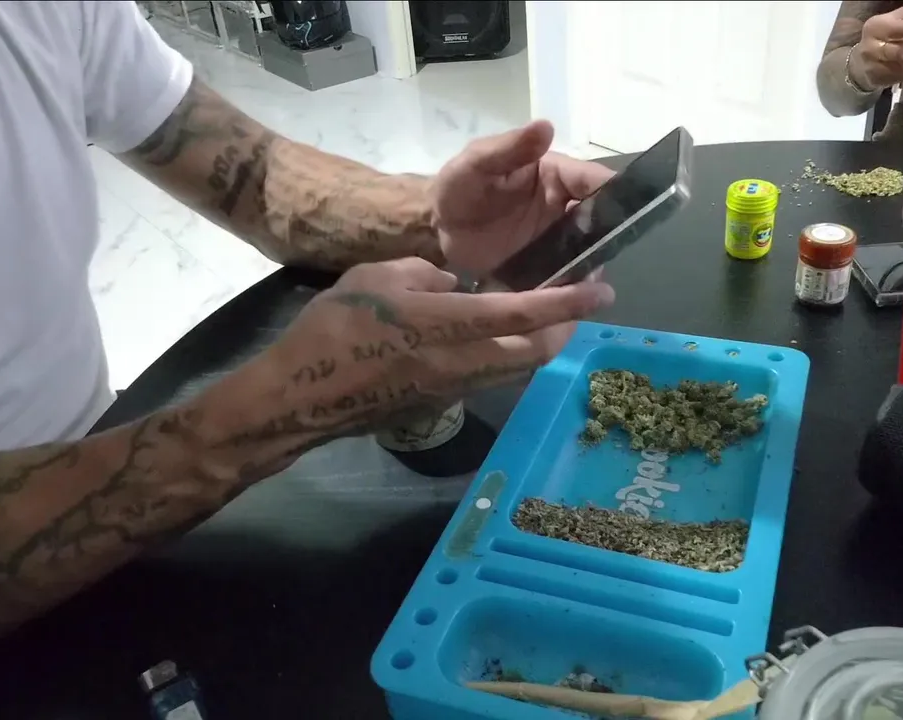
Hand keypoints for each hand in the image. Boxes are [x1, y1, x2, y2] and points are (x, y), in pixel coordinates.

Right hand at [225, 257, 614, 472]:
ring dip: (537, 346)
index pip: (521, 314)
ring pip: (515, 370)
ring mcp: (451, 391)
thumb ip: (423, 274)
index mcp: (444, 326)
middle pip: (533, 353)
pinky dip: (506, 357)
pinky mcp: (439, 403)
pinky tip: (495, 338)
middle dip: (564, 330)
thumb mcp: (375, 277)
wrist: (299, 398)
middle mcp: (459, 364)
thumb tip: (452, 285)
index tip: (602, 292)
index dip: (567, 303)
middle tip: (577, 304)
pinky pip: (488, 378)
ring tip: (545, 318)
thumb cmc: (332, 330)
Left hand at [432, 121, 613, 275]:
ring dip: (591, 267)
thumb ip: (510, 147)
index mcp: (558, 176)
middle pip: (602, 221)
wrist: (435, 228)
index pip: (597, 181)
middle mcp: (565, 207)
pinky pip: (566, 278)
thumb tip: (546, 126)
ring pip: (589, 253)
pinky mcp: (545, 268)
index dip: (614, 196)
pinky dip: (571, 289)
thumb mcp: (477, 162)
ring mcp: (557, 241)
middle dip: (608, 239)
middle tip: (601, 260)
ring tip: (585, 286)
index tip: (626, 216)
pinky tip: (568, 301)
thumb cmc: (458, 187)